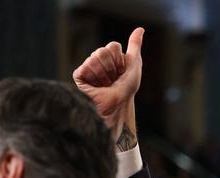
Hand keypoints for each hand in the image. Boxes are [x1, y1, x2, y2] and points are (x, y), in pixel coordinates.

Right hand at [73, 27, 143, 149]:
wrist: (118, 105)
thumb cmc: (127, 89)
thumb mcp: (135, 65)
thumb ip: (135, 46)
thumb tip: (140, 29)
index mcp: (110, 57)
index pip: (112, 46)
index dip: (120, 60)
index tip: (122, 72)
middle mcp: (98, 61)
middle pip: (103, 51)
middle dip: (113, 67)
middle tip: (113, 80)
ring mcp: (88, 68)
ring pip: (94, 58)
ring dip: (105, 74)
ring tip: (106, 84)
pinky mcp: (79, 76)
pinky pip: (85, 67)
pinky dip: (94, 77)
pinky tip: (97, 86)